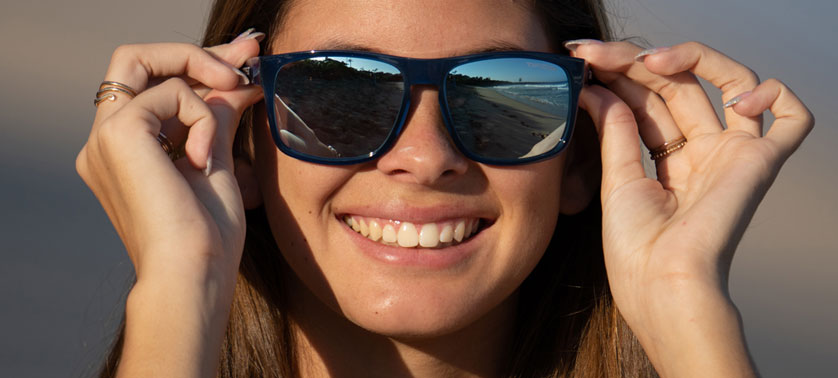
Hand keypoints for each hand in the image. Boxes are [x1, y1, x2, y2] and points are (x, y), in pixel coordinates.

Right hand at [76, 35, 262, 375]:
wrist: (193, 274)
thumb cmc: (208, 237)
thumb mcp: (217, 162)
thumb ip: (216, 117)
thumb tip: (239, 79)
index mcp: (123, 153)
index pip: (150, 84)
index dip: (196, 65)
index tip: (243, 63)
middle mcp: (104, 142)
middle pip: (136, 61)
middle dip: (194, 54)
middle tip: (244, 63)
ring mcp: (104, 138)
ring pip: (148, 65)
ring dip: (202, 83)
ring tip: (224, 137)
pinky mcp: (117, 134)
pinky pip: (169, 93)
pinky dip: (200, 118)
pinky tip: (203, 160)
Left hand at [572, 41, 812, 375]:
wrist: (660, 283)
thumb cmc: (635, 248)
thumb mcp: (617, 178)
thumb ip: (616, 128)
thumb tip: (598, 85)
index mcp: (670, 161)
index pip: (650, 100)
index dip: (620, 74)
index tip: (583, 58)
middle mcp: (704, 153)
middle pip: (679, 87)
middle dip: (635, 62)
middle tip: (596, 53)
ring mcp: (732, 155)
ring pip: (729, 83)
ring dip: (691, 59)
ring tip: (648, 61)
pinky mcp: (760, 163)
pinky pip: (793, 119)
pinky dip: (774, 94)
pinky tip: (732, 97)